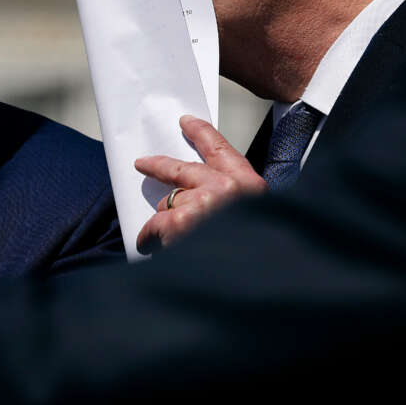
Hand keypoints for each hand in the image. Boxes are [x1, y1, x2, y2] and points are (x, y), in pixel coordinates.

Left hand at [134, 115, 265, 253]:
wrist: (262, 283)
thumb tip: (197, 203)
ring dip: (165, 223)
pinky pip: (154, 226)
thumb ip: (230, 205)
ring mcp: (203, 203)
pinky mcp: (180, 221)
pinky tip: (153, 249)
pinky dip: (150, 239)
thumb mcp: (254, 221)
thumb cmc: (256, 258)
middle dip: (159, 166)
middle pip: (182, 168)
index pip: (220, 149)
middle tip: (143, 163)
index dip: (200, 133)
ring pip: (169, 203)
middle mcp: (227, 188)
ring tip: (168, 243)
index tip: (186, 121)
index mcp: (250, 187)